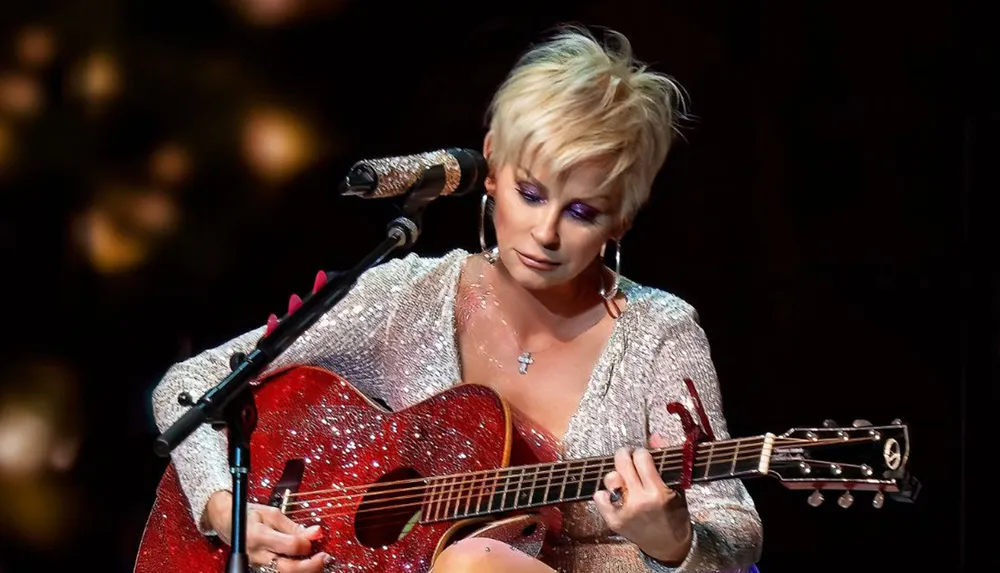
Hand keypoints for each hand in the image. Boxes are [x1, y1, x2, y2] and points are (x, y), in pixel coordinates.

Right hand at [206, 491, 330, 571]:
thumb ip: (293, 526)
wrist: (227, 523)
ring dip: (305, 570)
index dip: (306, 543)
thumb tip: (315, 532)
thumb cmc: (250, 515)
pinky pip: (280, 572)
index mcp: (259, 536)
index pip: (289, 546)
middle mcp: (257, 555)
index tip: (315, 537)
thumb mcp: (272, 514)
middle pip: (287, 568)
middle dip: (310, 566)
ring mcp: (258, 565)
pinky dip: (295, 569)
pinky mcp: (260, 569)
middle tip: (324, 558)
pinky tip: (305, 563)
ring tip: (318, 562)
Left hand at [592, 433, 692, 564]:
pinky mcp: (613, 521)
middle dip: (625, 454)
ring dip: (616, 475)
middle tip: (628, 457)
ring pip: (610, 478)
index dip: (642, 453)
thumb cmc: (675, 516)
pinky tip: (615, 494)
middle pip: (622, 463)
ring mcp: (624, 511)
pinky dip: (604, 493)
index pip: (642, 458)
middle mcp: (639, 501)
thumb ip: (665, 461)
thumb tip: (655, 436)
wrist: (669, 546)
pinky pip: (599, 497)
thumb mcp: (677, 488)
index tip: (643, 456)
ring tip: (624, 479)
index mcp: (657, 492)